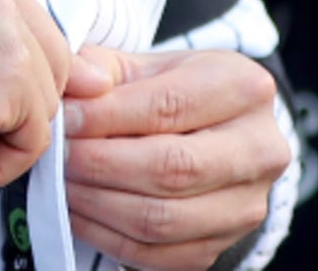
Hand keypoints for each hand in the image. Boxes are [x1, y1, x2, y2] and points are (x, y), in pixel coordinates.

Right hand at [0, 0, 71, 189]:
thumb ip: (3, 37)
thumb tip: (98, 78)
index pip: (22, 24)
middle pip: (46, 57)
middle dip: (7, 101)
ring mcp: (4, 18)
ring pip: (45, 98)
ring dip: (1, 132)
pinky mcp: (12, 69)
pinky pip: (38, 136)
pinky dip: (1, 160)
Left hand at [60, 46, 290, 270]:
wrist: (215, 134)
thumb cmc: (173, 93)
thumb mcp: (145, 65)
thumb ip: (101, 66)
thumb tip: (76, 82)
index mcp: (245, 88)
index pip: (169, 106)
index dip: (107, 116)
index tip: (63, 119)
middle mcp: (260, 149)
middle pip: (171, 167)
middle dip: (100, 164)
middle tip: (57, 155)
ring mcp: (247, 204)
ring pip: (162, 219)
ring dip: (97, 204)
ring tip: (61, 182)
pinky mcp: (223, 244)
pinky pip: (156, 254)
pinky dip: (106, 236)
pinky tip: (78, 211)